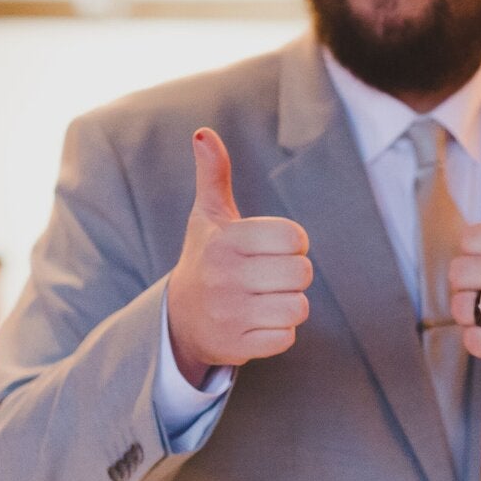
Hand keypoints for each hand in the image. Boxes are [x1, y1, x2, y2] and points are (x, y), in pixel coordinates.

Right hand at [166, 129, 312, 384]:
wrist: (179, 320)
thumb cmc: (206, 258)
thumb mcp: (207, 217)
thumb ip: (213, 175)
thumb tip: (203, 133)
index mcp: (224, 240)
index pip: (294, 237)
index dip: (292, 243)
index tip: (272, 248)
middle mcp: (224, 277)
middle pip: (302, 273)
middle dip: (294, 275)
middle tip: (272, 276)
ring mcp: (230, 314)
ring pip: (298, 307)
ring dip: (290, 305)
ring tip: (266, 299)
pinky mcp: (236, 346)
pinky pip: (286, 338)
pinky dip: (280, 332)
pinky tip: (259, 323)